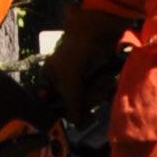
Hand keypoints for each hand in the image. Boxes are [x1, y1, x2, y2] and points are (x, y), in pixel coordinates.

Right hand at [40, 0, 129, 120]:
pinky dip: (104, 89)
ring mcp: (81, 81)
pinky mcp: (97, 80)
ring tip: (101, 79)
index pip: (52, 105)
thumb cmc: (77, 51)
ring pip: (88, 102)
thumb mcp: (68, 78)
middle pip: (73, 106)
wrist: (101, 31)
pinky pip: (99, 95)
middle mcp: (63, 82)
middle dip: (85, 98)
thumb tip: (76, 125)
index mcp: (49, 78)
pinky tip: (107, 80)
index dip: (63, 111)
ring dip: (97, 93)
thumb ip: (71, 104)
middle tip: (89, 87)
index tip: (74, 114)